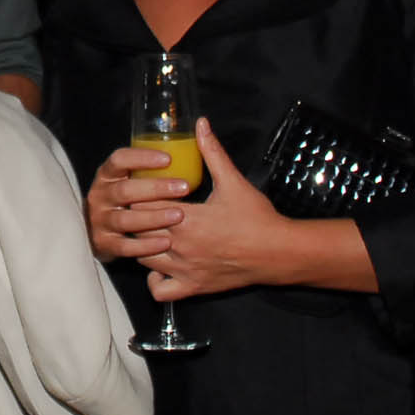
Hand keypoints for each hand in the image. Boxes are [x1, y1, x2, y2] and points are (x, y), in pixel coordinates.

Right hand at [85, 145, 189, 262]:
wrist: (101, 232)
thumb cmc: (130, 198)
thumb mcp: (138, 175)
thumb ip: (163, 158)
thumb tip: (203, 123)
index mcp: (108, 175)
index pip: (119, 159)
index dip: (141, 158)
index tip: (168, 158)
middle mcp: (100, 196)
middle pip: (124, 190)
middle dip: (154, 188)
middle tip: (184, 187)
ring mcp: (100, 221)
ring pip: (125, 219)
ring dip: (152, 217)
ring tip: (179, 215)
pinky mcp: (104, 244)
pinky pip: (124, 246)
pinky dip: (145, 245)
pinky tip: (166, 242)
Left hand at [144, 120, 298, 301]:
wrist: (278, 252)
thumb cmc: (257, 217)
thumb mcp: (233, 181)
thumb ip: (212, 152)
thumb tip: (201, 124)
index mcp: (186, 218)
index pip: (144, 204)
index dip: (139, 195)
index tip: (141, 188)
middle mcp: (180, 246)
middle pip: (138, 230)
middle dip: (136, 218)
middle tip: (142, 207)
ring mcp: (184, 270)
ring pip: (142, 257)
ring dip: (141, 244)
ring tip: (149, 231)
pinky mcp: (192, 288)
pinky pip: (159, 290)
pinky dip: (154, 279)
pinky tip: (161, 265)